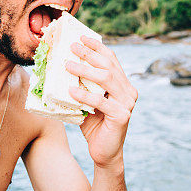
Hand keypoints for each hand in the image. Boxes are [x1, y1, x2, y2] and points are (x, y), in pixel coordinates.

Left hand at [65, 35, 138, 168]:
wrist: (104, 153)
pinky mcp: (122, 116)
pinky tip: (71, 90)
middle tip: (72, 47)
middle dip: (90, 54)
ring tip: (67, 65)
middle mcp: (128, 91)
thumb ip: (82, 84)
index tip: (82, 37)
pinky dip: (85, 94)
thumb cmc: (93, 125)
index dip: (98, 46)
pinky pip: (101, 101)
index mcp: (123, 84)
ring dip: (85, 70)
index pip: (112, 60)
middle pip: (109, 66)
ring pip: (106, 80)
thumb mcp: (87, 100)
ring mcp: (127, 103)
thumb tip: (61, 66)